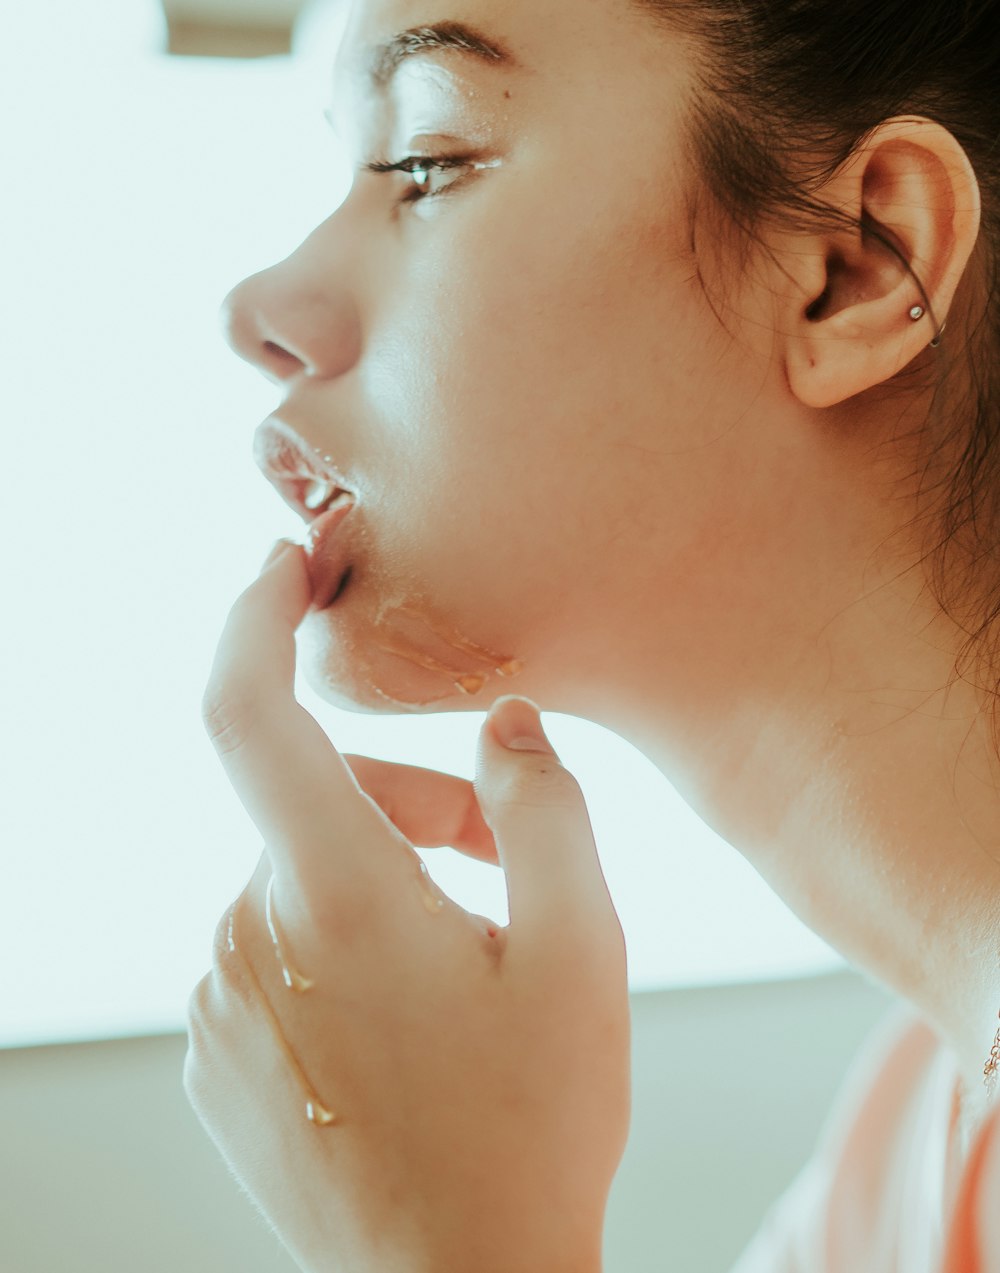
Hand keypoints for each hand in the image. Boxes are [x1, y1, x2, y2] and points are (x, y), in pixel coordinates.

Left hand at [183, 539, 630, 1272]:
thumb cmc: (531, 1128)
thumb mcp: (581, 951)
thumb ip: (545, 809)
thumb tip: (504, 725)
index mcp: (335, 899)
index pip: (248, 716)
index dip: (253, 620)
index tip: (284, 567)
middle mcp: (249, 939)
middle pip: (320, 802)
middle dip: (415, 803)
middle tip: (503, 863)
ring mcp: (221, 1003)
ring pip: (302, 874)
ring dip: (385, 878)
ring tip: (472, 958)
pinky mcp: (219, 1053)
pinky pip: (277, 943)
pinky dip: (343, 941)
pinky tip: (413, 1019)